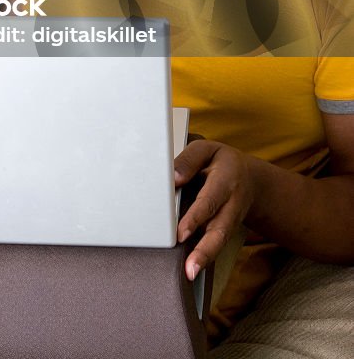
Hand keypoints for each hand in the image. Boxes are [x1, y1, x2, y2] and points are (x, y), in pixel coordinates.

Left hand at [174, 139, 254, 280]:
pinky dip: (205, 257)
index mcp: (226, 179)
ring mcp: (231, 220)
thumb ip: (189, 160)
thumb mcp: (207, 150)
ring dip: (205, 258)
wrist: (250, 180)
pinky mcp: (226, 230)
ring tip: (190, 273)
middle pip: (220, 229)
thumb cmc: (222, 162)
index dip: (196, 217)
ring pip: (220, 241)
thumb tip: (173, 178)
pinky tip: (193, 268)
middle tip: (190, 267)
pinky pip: (217, 245)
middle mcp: (232, 203)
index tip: (180, 233)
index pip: (209, 200)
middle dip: (205, 249)